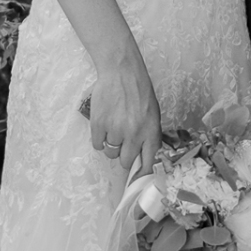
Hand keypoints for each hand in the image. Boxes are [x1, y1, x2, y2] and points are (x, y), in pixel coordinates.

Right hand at [87, 53, 160, 176]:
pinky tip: (104, 124)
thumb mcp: (153, 114)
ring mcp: (116, 130)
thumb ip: (149, 136)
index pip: (148, 162)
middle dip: (124, 155)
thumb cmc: (139, 91)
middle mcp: (134, 134)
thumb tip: (144, 158)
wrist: (121, 71)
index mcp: (151, 131)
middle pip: (126, 162)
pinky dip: (99, 138)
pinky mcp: (99, 125)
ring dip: (111, 144)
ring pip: (110, 153)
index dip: (142, 174)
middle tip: (122, 142)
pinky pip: (97, 144)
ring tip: (113, 126)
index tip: (136, 179)